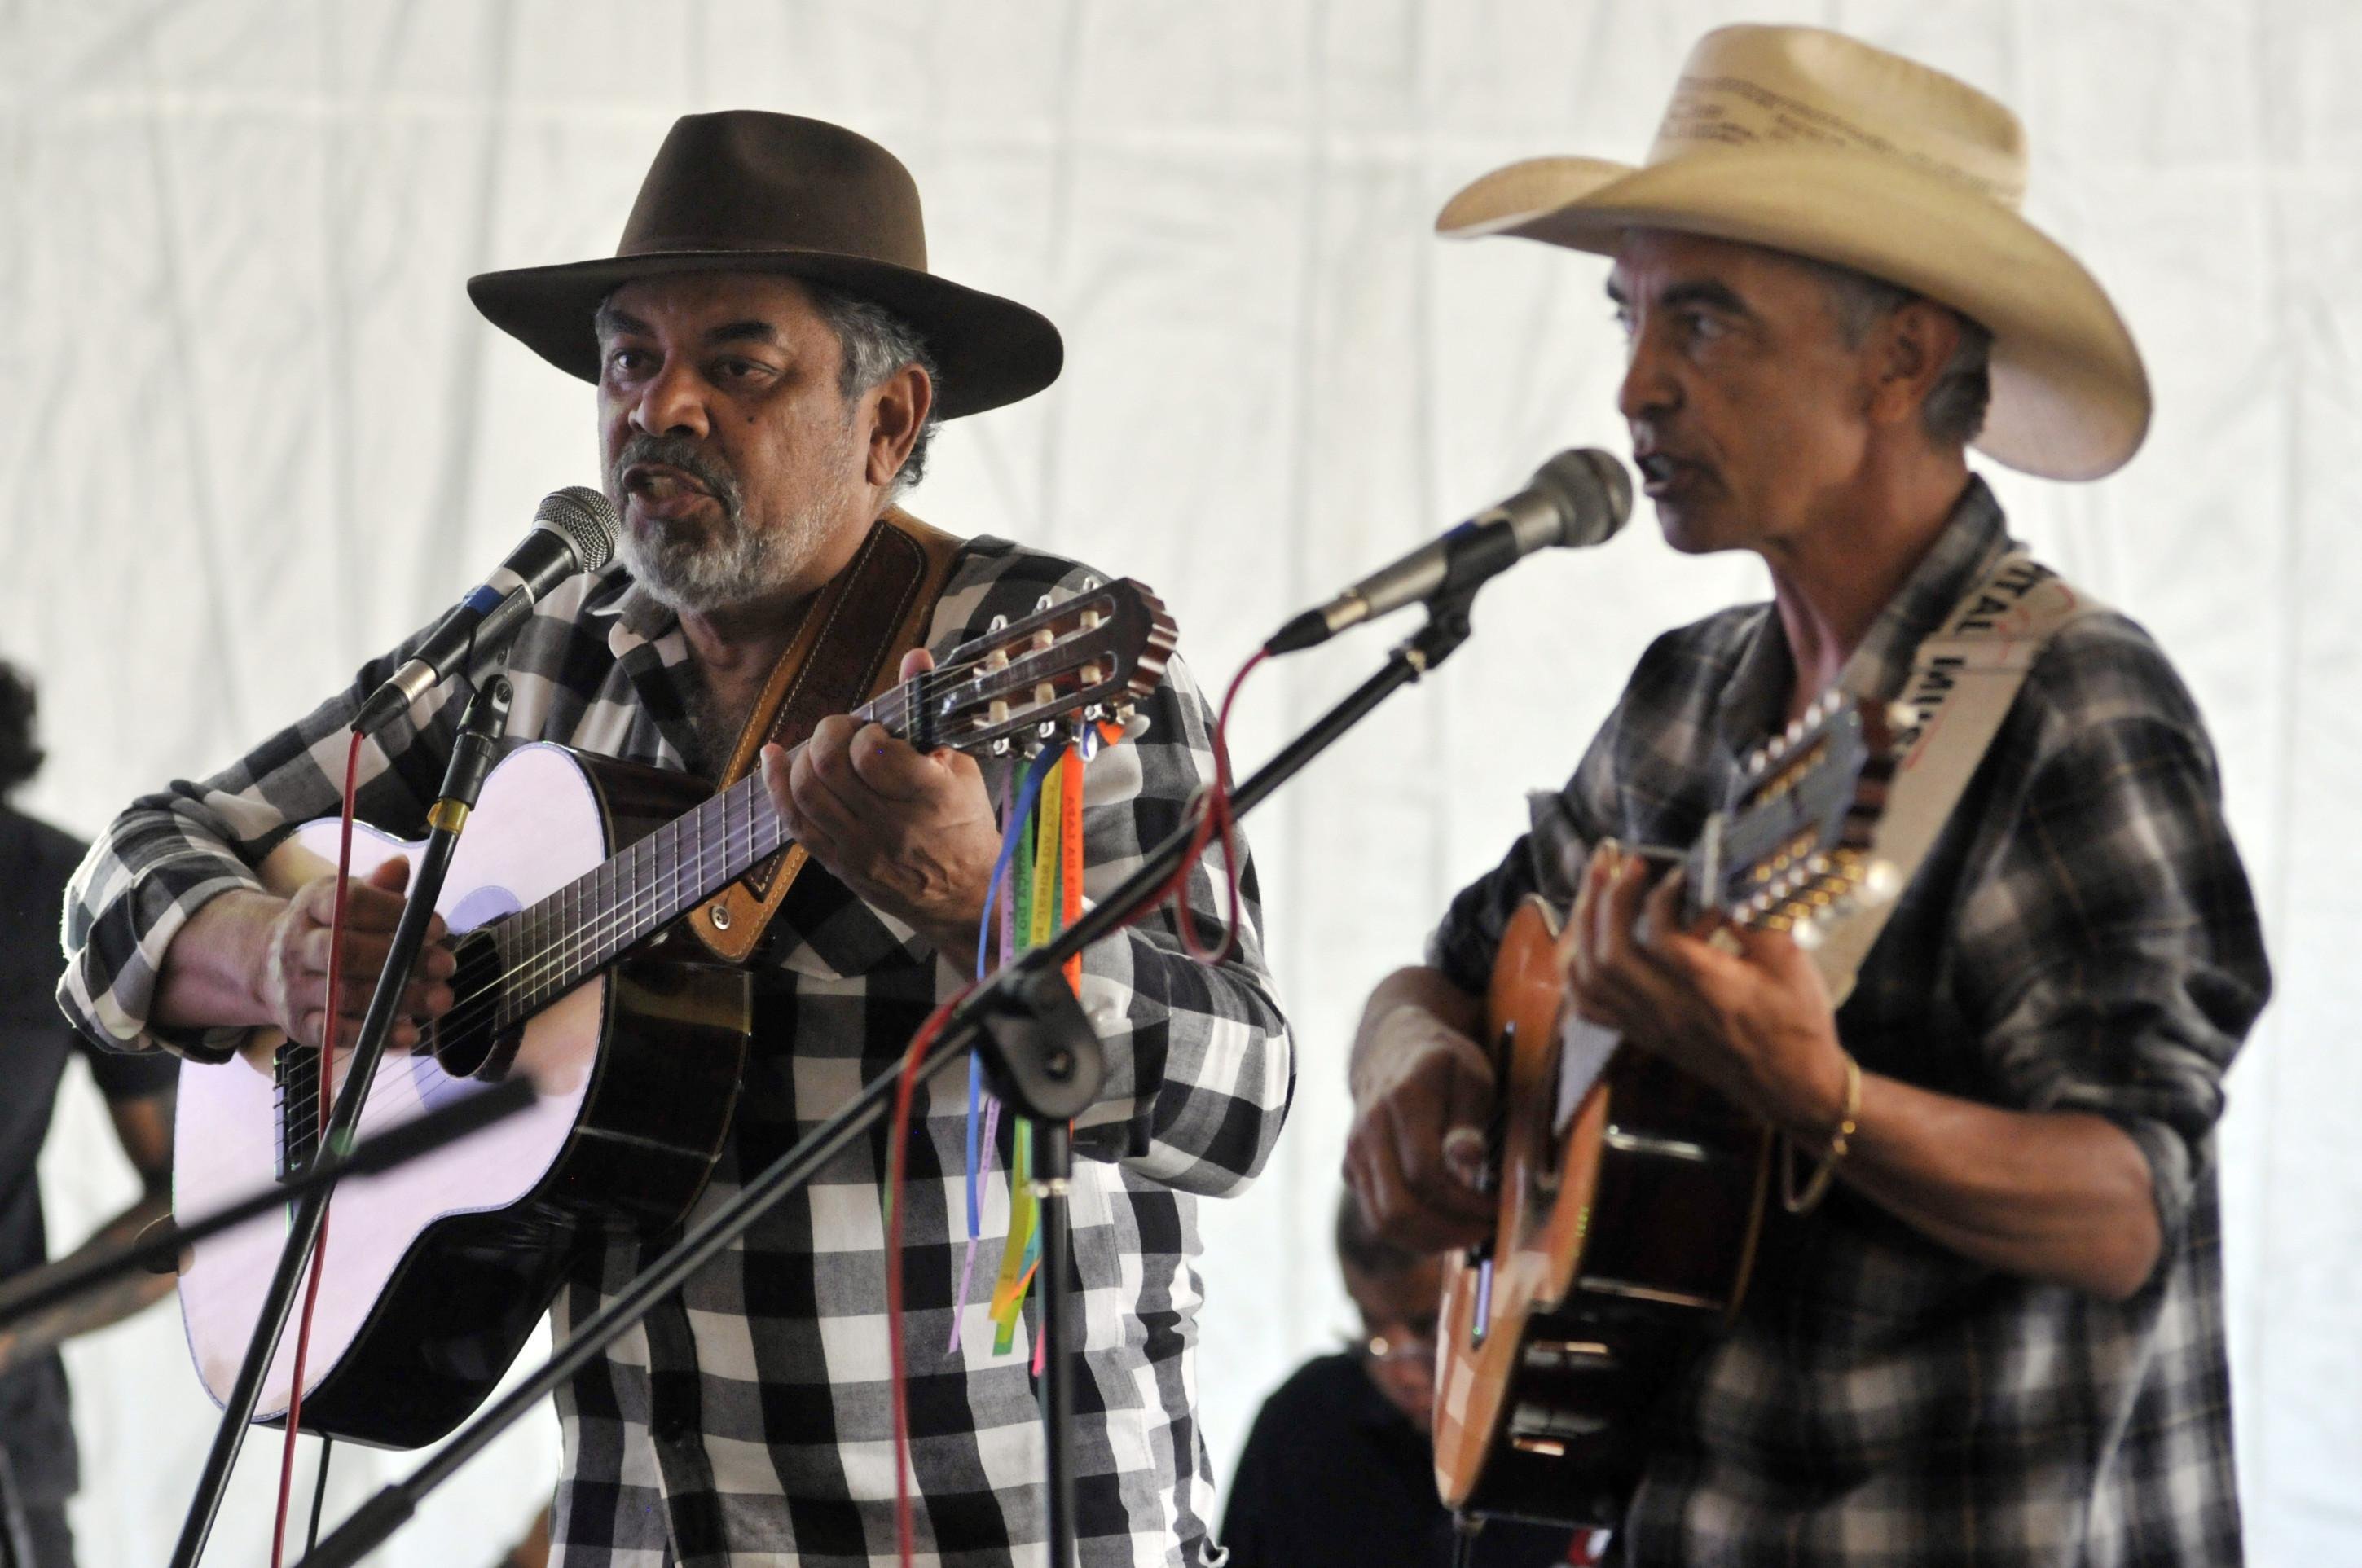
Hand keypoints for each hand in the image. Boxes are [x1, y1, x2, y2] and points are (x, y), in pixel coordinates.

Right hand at [256, 856, 454, 1052]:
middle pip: (345, 952)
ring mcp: (293, 987)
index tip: (439, 927)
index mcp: (312, 905)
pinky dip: (374, 1035)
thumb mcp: (345, 898)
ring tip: (441, 999)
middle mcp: (296, 945)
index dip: (394, 913)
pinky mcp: (298, 1024)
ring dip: (397, 1000)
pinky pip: (336, 1033)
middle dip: (400, 960)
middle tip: (447, 965)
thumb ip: (378, 887)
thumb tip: (401, 866)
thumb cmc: (326, 926)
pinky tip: (410, 1033)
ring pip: (343, 995)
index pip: (350, 903)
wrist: (265, 963)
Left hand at [760, 648, 1000, 968]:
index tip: (878, 732)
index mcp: (929, 798)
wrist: (964, 897)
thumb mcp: (962, 765)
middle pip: (827, 768)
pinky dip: (776, 783)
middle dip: (829, 733)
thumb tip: (914, 657)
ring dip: (804, 757)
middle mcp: (890, 827)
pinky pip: (793, 822)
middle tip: (846, 730)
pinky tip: (775, 758)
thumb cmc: (966, 827)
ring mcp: (859, 849)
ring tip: (824, 747)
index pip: (872, 752)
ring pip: (804, 792)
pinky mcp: (838, 864)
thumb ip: (929, 710)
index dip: (866, 732)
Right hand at [1343, 1002, 1497, 1251]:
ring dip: (1428, 1241)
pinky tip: (1443, 1221)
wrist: (1392, 1046)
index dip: (1465, 1203)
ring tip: (1466, 1234)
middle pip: (1398, 1209)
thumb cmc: (1443, 1063)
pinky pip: (1376, 1217)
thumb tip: (1467, 1157)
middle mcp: (1368, 1129)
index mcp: (1402, 1100)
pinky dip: (1410, 1232)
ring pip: (1382, 1222)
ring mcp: (1353, 1151)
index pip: (1426, 1174)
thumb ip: (1469, 1117)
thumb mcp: (1471, 1075)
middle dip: (1447, 1232)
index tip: (1496, 1208)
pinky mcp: (1350, 1169)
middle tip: (1483, 1230)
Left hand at [1563, 842, 1848, 1134]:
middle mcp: (1671, 1009)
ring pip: (1592, 979)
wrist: (1791, 1086)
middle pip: (1612, 955)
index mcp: (1711, 989)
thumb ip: (1755, 919)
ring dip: (1584, 928)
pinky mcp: (1643, 1033)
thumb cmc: (1796, 1022)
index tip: (1677, 870)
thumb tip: (1721, 878)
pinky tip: (1584, 941)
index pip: (1662, 937)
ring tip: (1595, 888)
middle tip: (1620, 863)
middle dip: (1607, 900)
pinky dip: (1577, 970)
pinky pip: (1589, 1007)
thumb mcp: (1792, 963)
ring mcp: (1651, 1024)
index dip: (1661, 895)